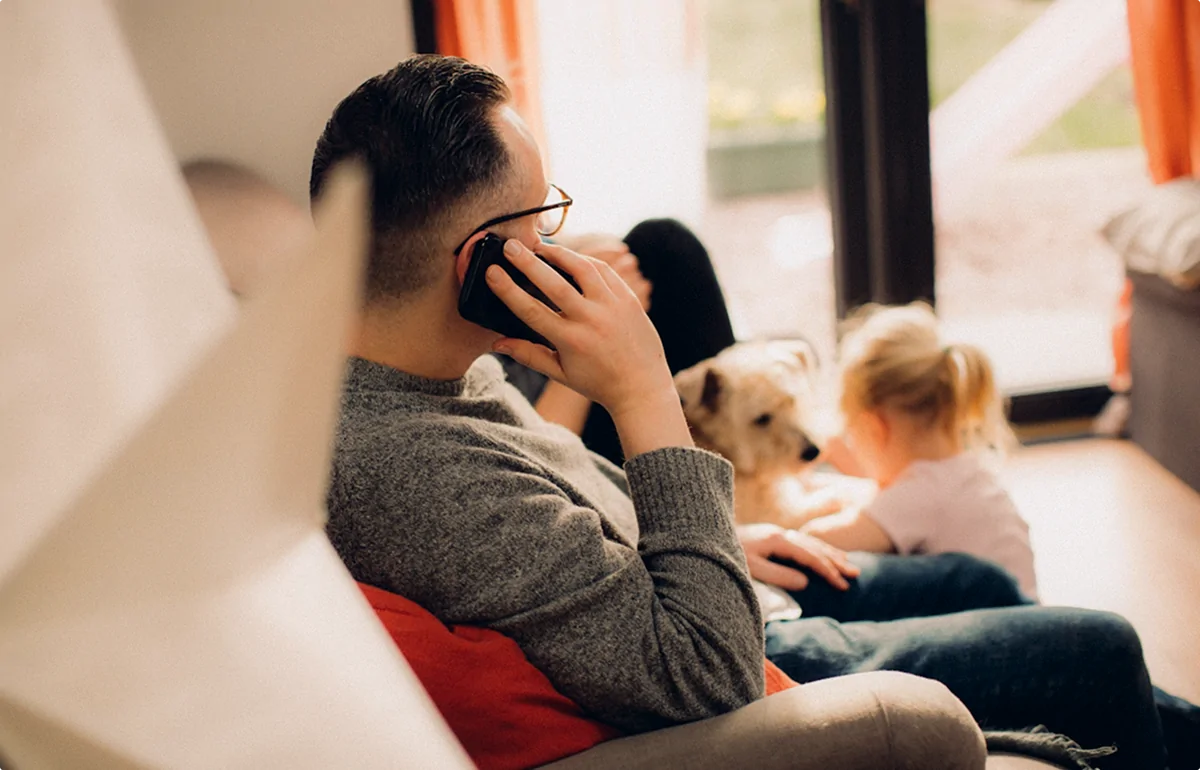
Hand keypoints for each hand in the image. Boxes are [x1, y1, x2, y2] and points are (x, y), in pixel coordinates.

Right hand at [487, 239, 674, 419]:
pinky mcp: (628, 299)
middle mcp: (592, 320)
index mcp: (571, 341)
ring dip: (559, 253)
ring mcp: (612, 306)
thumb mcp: (561, 373)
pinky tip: (569, 257)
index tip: (492, 272)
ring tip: (540, 246)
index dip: (508, 290)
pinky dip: (584, 261)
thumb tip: (497, 343)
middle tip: (510, 246)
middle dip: (528, 262)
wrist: (642, 388)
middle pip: (554, 284)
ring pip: (582, 269)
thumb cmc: (598, 383)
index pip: (532, 310)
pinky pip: (604, 271)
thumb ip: (529, 355)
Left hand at [736, 523, 859, 590]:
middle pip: (815, 548)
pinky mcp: (771, 537)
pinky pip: (801, 543)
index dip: (828, 572)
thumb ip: (778, 575)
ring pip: (810, 543)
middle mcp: (779, 534)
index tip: (843, 586)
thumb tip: (806, 582)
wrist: (705, 536)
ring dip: (831, 554)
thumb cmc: (726, 555)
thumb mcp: (751, 569)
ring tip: (849, 565)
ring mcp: (775, 534)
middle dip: (836, 562)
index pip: (810, 557)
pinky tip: (823, 555)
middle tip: (855, 576)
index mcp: (777, 540)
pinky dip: (817, 549)